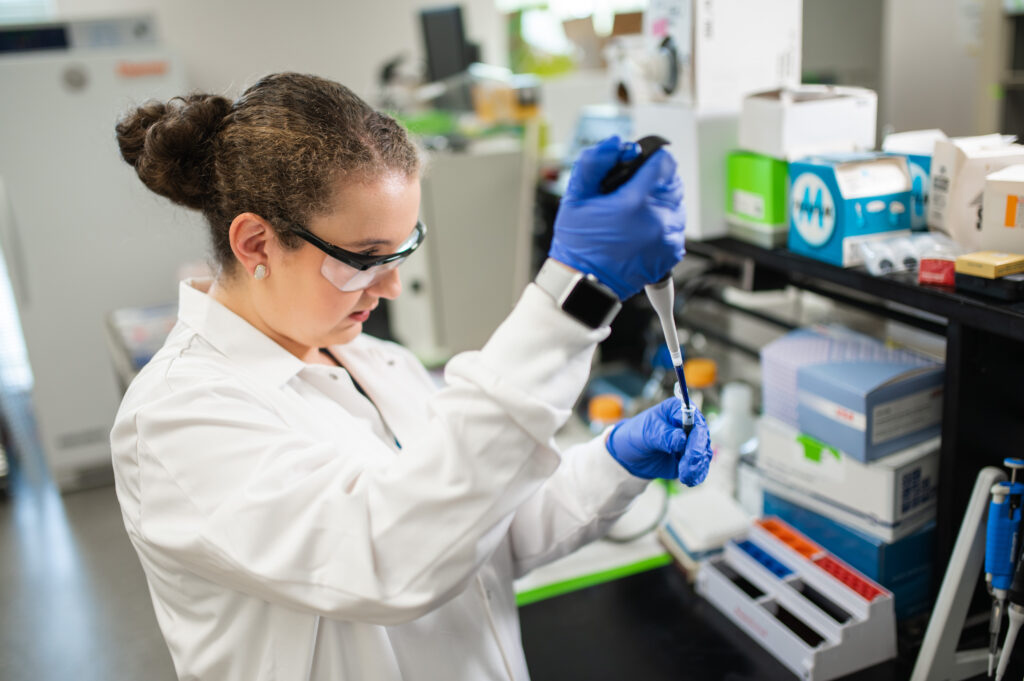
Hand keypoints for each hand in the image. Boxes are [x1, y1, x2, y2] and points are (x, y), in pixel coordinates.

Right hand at [549, 135, 685, 299]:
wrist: (584, 282)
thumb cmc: (578, 243)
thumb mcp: (575, 196)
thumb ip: (595, 162)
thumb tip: (616, 143)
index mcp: (634, 202)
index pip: (664, 163)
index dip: (652, 159)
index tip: (642, 164)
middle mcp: (656, 220)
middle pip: (674, 182)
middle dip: (657, 181)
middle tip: (634, 191)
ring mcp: (666, 239)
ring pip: (677, 204)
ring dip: (662, 202)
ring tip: (637, 212)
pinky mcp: (670, 254)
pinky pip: (677, 227)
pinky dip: (664, 224)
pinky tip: (643, 230)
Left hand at [605, 398, 711, 485]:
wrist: (631, 455)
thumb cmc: (637, 436)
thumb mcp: (646, 434)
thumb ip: (664, 436)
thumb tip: (682, 440)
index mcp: (678, 409)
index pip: (694, 420)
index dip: (694, 436)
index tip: (686, 451)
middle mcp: (689, 423)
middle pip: (702, 438)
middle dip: (695, 455)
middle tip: (685, 470)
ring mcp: (692, 441)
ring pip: (703, 453)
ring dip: (696, 467)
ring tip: (684, 477)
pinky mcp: (691, 457)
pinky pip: (700, 466)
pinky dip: (697, 474)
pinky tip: (689, 481)